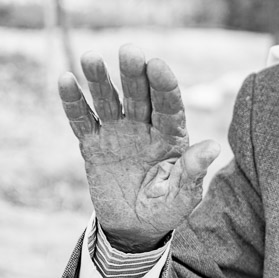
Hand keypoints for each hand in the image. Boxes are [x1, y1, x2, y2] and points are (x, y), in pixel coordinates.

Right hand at [58, 44, 220, 251]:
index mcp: (171, 137)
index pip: (169, 106)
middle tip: (129, 50)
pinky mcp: (93, 144)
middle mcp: (145, 128)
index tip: (157, 65)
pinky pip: (82, 120)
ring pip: (109, 101)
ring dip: (100, 80)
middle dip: (134, 74)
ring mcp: (118, 134)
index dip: (164, 86)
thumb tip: (213, 147)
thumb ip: (193, 173)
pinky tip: (65, 80)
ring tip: (90, 57)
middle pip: (139, 96)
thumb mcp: (183, 197)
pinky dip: (73, 102)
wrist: (135, 227)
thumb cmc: (165, 209)